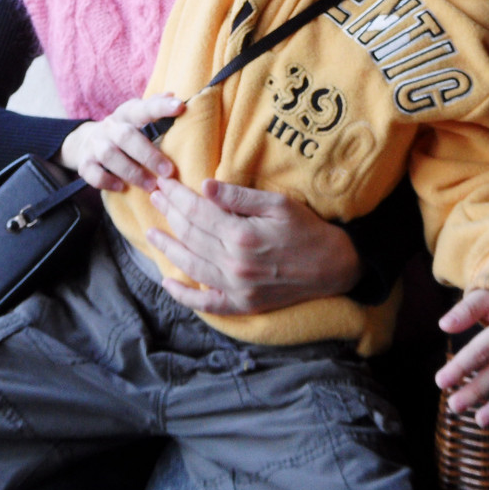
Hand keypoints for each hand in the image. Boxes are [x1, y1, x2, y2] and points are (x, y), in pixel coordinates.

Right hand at [58, 94, 183, 192]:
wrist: (85, 142)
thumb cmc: (123, 131)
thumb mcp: (137, 117)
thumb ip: (155, 107)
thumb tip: (173, 96)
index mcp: (127, 114)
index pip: (144, 108)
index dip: (161, 107)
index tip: (180, 107)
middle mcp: (110, 127)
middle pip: (126, 136)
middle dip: (148, 155)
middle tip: (168, 171)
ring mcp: (95, 145)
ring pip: (109, 155)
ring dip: (132, 172)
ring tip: (151, 185)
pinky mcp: (84, 163)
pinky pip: (93, 173)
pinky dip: (107, 181)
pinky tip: (122, 187)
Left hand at [145, 177, 360, 314]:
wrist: (335, 267)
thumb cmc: (308, 229)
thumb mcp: (278, 204)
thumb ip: (239, 197)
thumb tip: (205, 187)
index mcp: (242, 236)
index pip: (197, 212)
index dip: (177, 197)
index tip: (163, 184)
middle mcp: (234, 265)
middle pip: (190, 236)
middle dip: (169, 214)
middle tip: (155, 197)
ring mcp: (237, 289)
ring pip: (191, 266)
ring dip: (168, 249)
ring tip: (152, 233)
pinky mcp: (243, 305)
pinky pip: (206, 303)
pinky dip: (185, 296)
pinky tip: (168, 283)